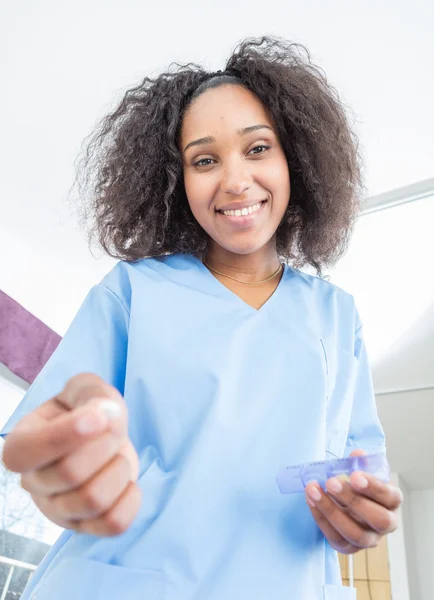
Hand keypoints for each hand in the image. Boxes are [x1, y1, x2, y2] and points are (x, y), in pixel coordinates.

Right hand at [2, 373, 141, 536]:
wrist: (101, 437)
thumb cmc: (87, 413)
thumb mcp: (85, 390)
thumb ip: (90, 393)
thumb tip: (102, 415)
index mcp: (21, 445)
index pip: (27, 452)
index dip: (66, 434)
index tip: (99, 416)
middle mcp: (33, 483)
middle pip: (69, 473)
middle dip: (105, 443)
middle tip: (114, 426)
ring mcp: (58, 510)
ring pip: (92, 500)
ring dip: (118, 469)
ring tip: (118, 454)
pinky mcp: (87, 526)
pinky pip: (112, 524)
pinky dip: (130, 500)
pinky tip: (129, 481)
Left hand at [304, 449, 401, 553]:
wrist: (346, 503)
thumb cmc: (356, 485)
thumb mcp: (361, 470)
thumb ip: (360, 462)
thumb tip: (357, 454)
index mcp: (392, 501)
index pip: (390, 497)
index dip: (374, 487)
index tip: (354, 476)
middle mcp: (386, 525)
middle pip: (378, 519)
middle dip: (353, 500)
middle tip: (331, 482)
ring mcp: (369, 539)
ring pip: (355, 534)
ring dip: (331, 511)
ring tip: (313, 490)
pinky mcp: (349, 547)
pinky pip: (336, 538)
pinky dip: (321, 518)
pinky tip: (311, 501)